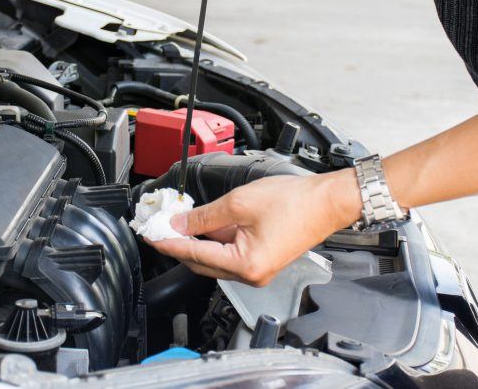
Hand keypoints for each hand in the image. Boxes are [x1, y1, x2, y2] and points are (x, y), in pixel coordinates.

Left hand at [149, 170, 360, 286]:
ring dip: (196, 241)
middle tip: (159, 227)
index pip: (194, 254)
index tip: (150, 234)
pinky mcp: (262, 260)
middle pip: (201, 262)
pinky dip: (214, 240)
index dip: (168, 242)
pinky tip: (205, 224)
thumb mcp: (238, 203)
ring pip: (214, 258)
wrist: (327, 201)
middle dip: (178, 243)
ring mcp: (257, 270)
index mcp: (245, 265)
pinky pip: (229, 253)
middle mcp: (251, 275)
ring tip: (179, 221)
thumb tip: (179, 223)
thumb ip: (204, 216)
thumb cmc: (294, 202)